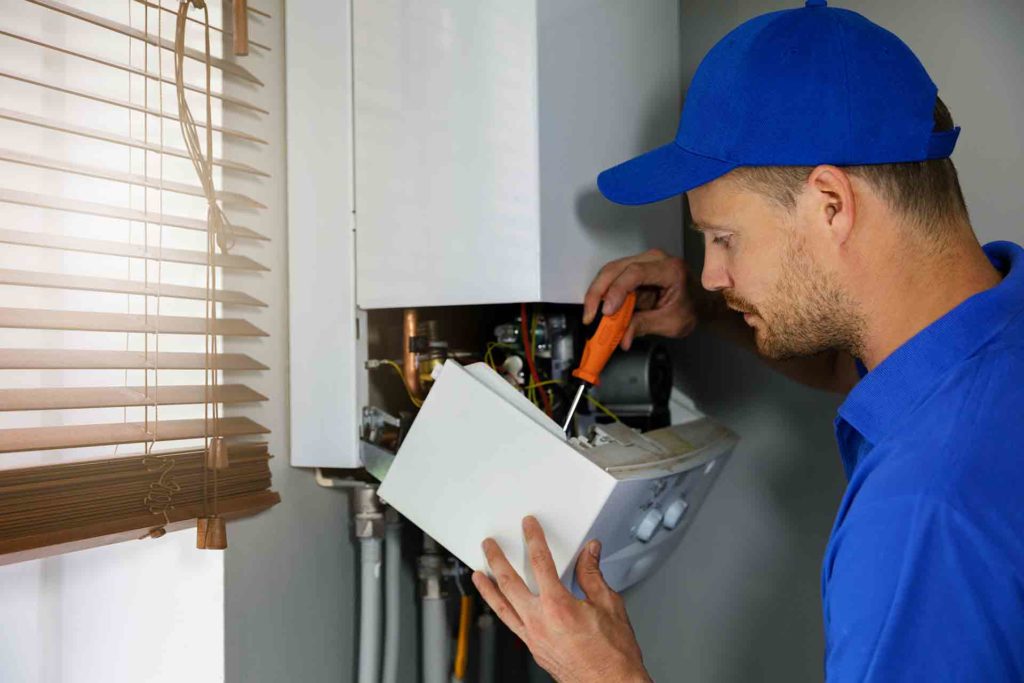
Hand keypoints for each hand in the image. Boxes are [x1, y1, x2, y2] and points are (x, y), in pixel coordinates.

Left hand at [472, 516, 650, 682]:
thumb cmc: (613, 654)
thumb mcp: (609, 605)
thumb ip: (592, 575)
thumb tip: (589, 554)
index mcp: (558, 606)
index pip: (540, 562)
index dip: (533, 539)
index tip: (528, 527)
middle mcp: (540, 621)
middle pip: (509, 583)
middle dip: (497, 560)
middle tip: (489, 545)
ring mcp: (533, 638)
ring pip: (502, 607)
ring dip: (487, 588)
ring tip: (477, 574)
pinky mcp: (534, 650)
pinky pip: (510, 624)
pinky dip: (501, 611)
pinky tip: (499, 605)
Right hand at [583, 248, 696, 349]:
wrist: (700, 303)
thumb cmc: (692, 309)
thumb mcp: (671, 323)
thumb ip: (644, 326)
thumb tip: (621, 338)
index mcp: (670, 269)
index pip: (635, 273)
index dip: (617, 291)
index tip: (607, 312)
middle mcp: (654, 259)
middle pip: (616, 268)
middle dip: (598, 293)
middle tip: (590, 316)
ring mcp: (642, 262)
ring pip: (610, 272)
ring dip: (597, 294)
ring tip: (593, 316)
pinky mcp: (634, 270)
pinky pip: (613, 279)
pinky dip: (603, 295)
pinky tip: (600, 310)